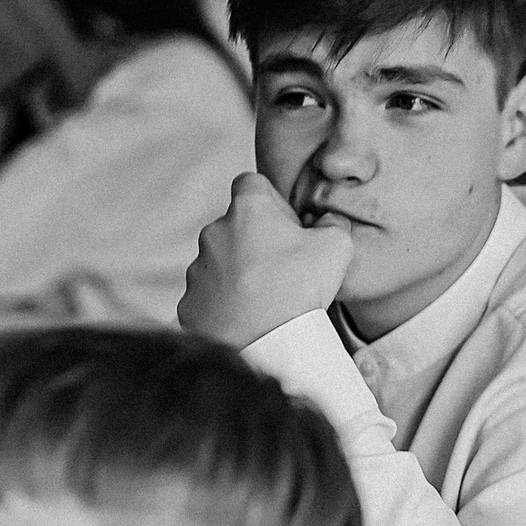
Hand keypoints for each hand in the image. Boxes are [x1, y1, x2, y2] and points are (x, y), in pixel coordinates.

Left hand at [178, 174, 353, 346]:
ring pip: (222, 262)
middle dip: (256, 240)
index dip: (269, 198)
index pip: (250, 182)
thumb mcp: (336, 247)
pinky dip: (226, 304)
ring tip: (268, 299)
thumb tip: (328, 223)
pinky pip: (210, 296)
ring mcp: (198, 268)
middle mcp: (215, 232)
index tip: (285, 222)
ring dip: (241, 273)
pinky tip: (249, 318)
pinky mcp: (189, 301)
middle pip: (237, 226)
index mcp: (248, 211)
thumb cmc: (297, 288)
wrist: (261, 343)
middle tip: (285, 268)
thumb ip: (333, 225)